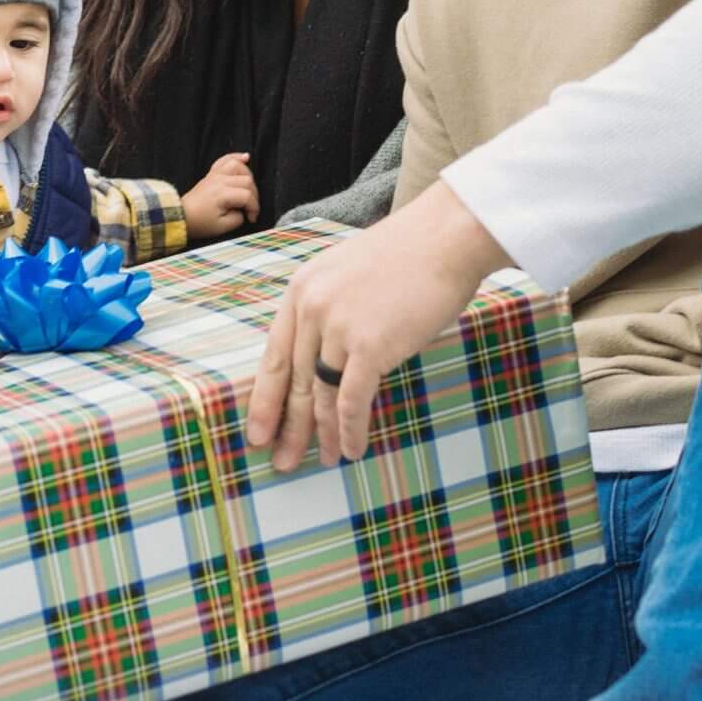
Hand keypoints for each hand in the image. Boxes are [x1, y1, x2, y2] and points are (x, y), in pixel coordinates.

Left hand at [182, 152, 258, 240]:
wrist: (182, 216)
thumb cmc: (199, 222)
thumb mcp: (222, 227)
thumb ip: (239, 218)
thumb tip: (244, 210)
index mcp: (222, 194)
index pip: (247, 196)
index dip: (254, 208)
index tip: (251, 218)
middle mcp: (220, 180)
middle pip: (247, 180)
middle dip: (253, 196)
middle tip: (249, 209)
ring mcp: (216, 175)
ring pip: (239, 166)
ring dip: (248, 177)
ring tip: (250, 189)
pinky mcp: (212, 174)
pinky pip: (225, 160)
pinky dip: (236, 157)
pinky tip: (245, 157)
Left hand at [245, 180, 506, 469]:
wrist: (445, 237)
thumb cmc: (408, 255)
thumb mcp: (347, 273)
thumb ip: (329, 309)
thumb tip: (323, 356)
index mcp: (301, 291)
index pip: (274, 357)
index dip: (264, 400)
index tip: (256, 432)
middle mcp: (311, 309)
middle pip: (294, 382)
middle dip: (287, 428)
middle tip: (280, 463)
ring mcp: (338, 327)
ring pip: (321, 395)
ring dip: (322, 435)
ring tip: (322, 462)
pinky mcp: (370, 345)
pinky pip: (351, 400)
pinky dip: (350, 430)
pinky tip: (352, 452)